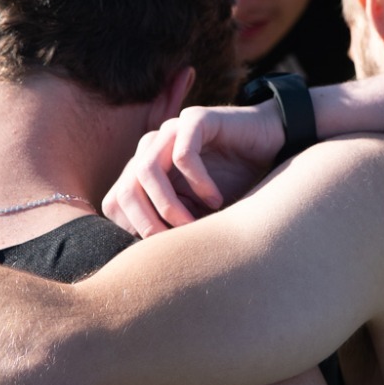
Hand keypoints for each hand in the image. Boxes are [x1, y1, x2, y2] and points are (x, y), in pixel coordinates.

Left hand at [100, 104, 282, 236]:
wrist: (268, 144)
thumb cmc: (231, 183)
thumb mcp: (197, 213)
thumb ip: (172, 228)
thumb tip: (148, 265)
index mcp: (142, 171)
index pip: (115, 202)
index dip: (131, 230)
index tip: (159, 251)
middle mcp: (150, 149)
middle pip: (126, 189)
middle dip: (146, 223)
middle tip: (172, 243)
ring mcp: (170, 130)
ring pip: (146, 170)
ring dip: (168, 205)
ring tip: (192, 224)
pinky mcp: (195, 119)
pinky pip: (184, 154)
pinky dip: (198, 183)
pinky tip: (216, 200)